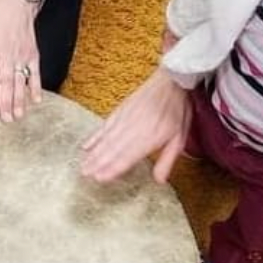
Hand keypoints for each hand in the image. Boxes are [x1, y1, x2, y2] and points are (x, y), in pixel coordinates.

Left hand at [0, 0, 40, 123]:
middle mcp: (6, 53)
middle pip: (6, 82)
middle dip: (6, 102)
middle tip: (6, 119)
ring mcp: (21, 54)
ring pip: (21, 80)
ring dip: (20, 99)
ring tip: (18, 115)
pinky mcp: (32, 53)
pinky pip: (35, 72)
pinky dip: (36, 86)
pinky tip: (36, 100)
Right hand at [81, 68, 191, 183]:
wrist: (171, 81)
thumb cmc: (177, 110)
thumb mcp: (179, 138)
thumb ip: (167, 160)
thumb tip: (159, 181)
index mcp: (148, 139)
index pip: (126, 157)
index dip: (112, 169)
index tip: (99, 178)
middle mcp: (132, 130)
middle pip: (111, 150)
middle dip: (97, 164)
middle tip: (84, 175)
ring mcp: (124, 119)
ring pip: (105, 140)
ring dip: (93, 154)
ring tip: (82, 165)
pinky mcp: (120, 111)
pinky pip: (104, 127)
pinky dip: (94, 137)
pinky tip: (86, 145)